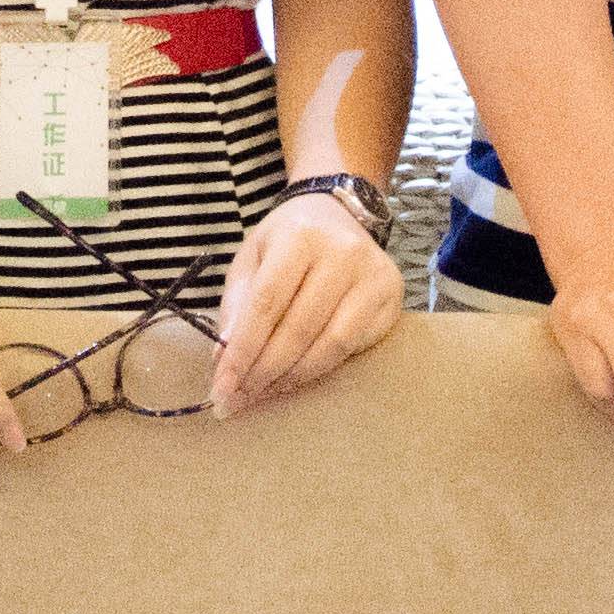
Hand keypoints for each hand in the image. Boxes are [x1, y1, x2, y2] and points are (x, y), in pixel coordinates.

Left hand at [210, 193, 402, 413]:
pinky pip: (352, 348)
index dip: (242, 350)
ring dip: (291, 378)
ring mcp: (373, 277)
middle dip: (262, 372)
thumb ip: (237, 303)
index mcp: (300, 236)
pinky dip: (319, 369)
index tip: (222, 387)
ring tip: (263, 392)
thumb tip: (225, 358)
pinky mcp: (391, 299)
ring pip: (328, 346)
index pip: (266, 303)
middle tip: (237, 400)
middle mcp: (343, 254)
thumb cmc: (288, 238)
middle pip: (298, 329)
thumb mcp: (253, 257)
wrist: (338, 213)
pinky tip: (295, 377)